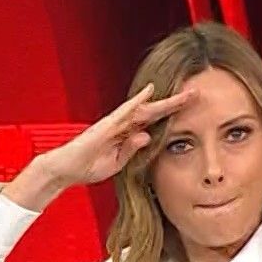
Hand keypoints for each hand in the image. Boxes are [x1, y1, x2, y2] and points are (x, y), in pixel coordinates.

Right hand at [15, 83, 196, 201]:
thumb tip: (148, 135)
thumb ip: (132, 149)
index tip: (190, 109)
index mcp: (126, 135)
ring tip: (184, 93)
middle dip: (175, 103)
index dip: (172, 115)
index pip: (154, 122)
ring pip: (144, 108)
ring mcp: (114, 124)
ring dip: (164, 101)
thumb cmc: (88, 167)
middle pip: (154, 112)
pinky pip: (125, 111)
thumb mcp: (118, 163)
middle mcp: (122, 125)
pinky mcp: (106, 126)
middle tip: (195, 94)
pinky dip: (138, 100)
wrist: (66, 170)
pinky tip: (150, 91)